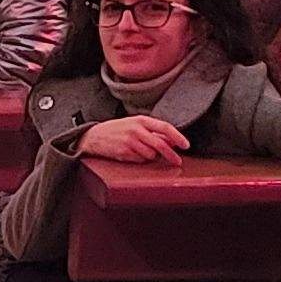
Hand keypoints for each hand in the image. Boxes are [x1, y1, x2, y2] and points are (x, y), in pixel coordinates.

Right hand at [75, 116, 192, 165]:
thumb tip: (172, 141)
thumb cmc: (118, 129)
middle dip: (171, 155)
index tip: (185, 145)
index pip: (165, 127)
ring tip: (139, 150)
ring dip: (150, 156)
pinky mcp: (124, 153)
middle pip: (160, 145)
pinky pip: (140, 160)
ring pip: (150, 155)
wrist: (95, 136)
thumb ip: (154, 132)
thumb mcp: (136, 125)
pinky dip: (139, 159)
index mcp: (141, 120)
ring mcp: (129, 142)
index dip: (177, 137)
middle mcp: (136, 130)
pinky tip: (131, 153)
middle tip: (178, 161)